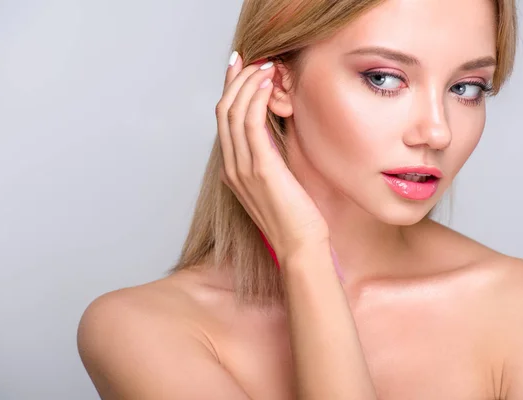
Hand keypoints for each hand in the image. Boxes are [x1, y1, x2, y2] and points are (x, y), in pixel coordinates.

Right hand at [216, 52, 329, 264]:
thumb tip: (274, 131)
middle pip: (223, 112)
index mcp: (233, 171)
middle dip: (235, 81)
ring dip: (248, 84)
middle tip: (252, 60)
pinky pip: (250, 124)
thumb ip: (269, 157)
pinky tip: (267, 86)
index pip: (224, 122)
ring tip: (265, 67)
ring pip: (233, 113)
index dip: (229, 91)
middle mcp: (232, 167)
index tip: (240, 68)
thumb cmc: (294, 218)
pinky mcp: (260, 168)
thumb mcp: (277, 182)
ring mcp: (243, 168)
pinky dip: (256, 100)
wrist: (299, 247)